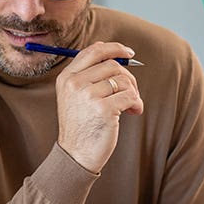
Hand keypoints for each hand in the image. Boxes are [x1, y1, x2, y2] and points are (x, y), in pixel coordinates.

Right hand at [55, 42, 144, 172]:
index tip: (128, 53)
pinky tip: (134, 112)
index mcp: (67, 77)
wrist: (75, 154)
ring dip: (133, 93)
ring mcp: (88, 96)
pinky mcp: (103, 109)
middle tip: (131, 91)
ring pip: (124, 81)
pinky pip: (131, 96)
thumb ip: (88, 75)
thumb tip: (116, 55)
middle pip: (112, 65)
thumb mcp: (74, 96)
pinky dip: (137, 104)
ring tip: (131, 106)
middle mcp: (75, 84)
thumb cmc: (80, 125)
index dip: (114, 49)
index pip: (93, 51)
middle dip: (128, 77)